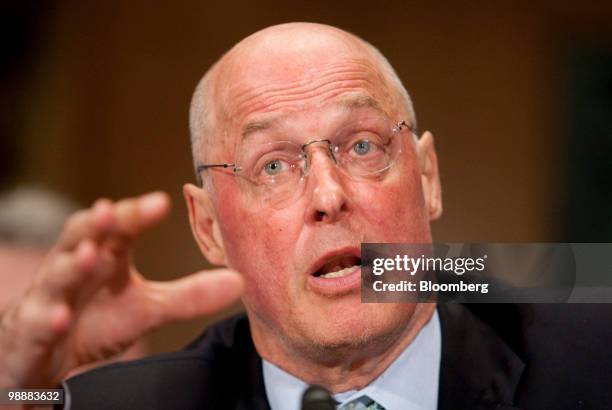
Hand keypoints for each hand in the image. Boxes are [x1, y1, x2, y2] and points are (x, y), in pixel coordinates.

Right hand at [0, 192, 242, 387]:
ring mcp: (49, 300)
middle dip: (96, 225)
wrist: (47, 356)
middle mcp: (73, 270)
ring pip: (55, 277)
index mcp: (103, 257)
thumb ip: (189, 294)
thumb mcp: (147, 307)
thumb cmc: (96, 319)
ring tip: (90, 256)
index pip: (118, 228)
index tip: (162, 202)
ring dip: (70, 266)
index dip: (135, 214)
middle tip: (113, 212)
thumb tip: (239, 281)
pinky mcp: (31, 334)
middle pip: (80, 238)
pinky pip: (35, 325)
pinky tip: (59, 318)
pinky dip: (45, 320)